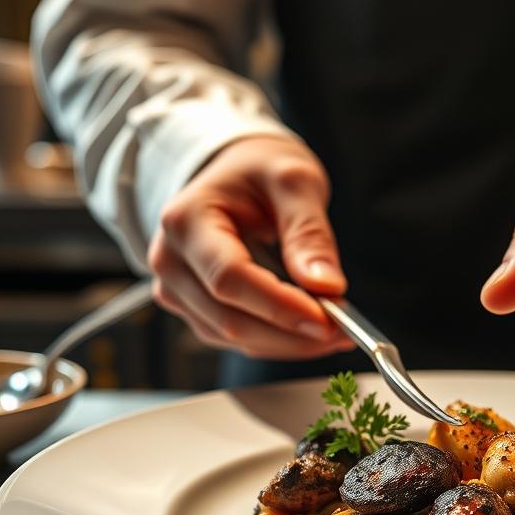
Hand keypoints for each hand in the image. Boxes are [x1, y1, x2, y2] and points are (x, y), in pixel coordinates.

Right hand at [150, 136, 354, 358]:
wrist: (236, 175)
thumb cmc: (260, 172)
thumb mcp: (293, 181)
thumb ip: (309, 231)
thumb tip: (326, 286)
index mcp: (185, 220)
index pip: (229, 277)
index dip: (278, 305)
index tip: (326, 319)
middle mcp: (170, 260)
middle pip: (229, 318)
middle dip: (292, 332)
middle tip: (344, 330)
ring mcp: (176, 290)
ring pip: (234, 337)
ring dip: (289, 342)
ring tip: (337, 329)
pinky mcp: (194, 309)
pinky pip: (237, 338)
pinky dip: (278, 340)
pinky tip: (311, 328)